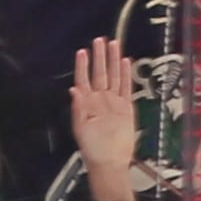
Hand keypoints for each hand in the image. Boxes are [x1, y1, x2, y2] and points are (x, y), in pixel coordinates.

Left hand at [70, 36, 137, 200]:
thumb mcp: (81, 127)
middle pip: (100, 73)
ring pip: (114, 76)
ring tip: (114, 45)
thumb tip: (73, 89)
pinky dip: (126, 74)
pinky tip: (126, 62)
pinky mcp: (126, 107)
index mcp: (87, 103)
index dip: (82, 65)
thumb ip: (78, 108)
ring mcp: (113, 102)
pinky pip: (126, 87)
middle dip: (100, 57)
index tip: (82, 51)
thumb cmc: (93, 147)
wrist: (110, 160)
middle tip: (100, 40)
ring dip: (113, 61)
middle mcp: (100, 100)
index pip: (83, 79)